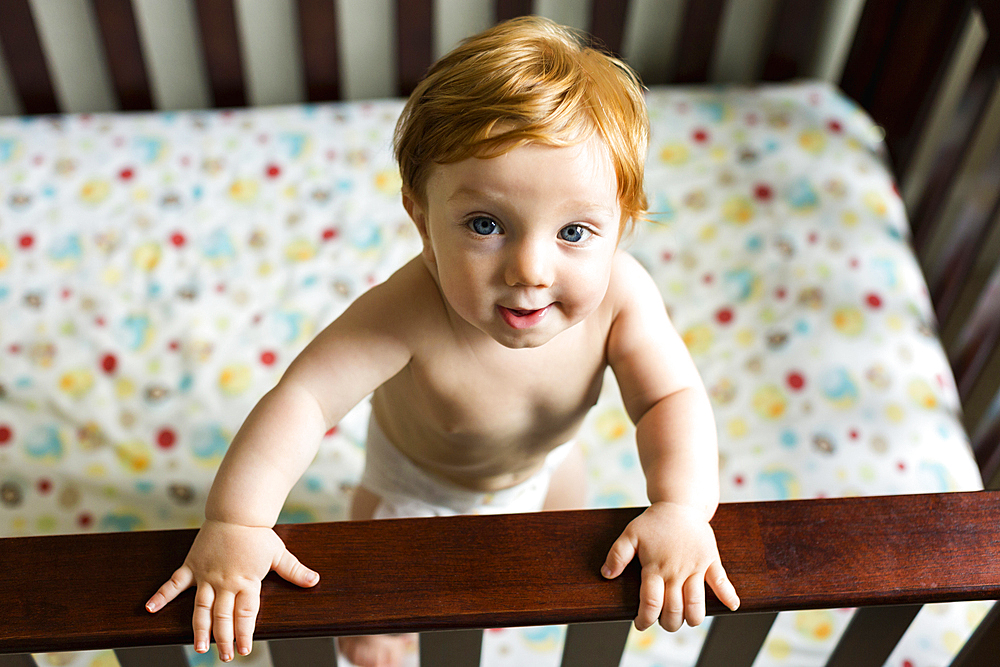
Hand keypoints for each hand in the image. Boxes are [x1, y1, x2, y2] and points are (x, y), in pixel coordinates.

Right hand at [145, 520, 319, 661]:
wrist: (236, 512)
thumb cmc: (258, 534)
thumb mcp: (279, 553)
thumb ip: (294, 571)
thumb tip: (314, 581)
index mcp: (247, 581)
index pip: (245, 614)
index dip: (245, 633)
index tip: (244, 650)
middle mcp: (225, 582)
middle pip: (223, 617)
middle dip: (224, 639)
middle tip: (224, 657)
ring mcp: (206, 575)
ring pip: (201, 608)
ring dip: (199, 629)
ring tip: (198, 648)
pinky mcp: (192, 566)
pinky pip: (174, 583)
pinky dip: (162, 596)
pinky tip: (150, 609)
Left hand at [601, 502, 738, 631]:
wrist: (680, 504)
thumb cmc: (654, 521)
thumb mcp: (630, 534)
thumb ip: (617, 554)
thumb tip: (606, 574)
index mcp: (655, 567)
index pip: (651, 603)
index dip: (645, 619)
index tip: (641, 624)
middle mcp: (676, 571)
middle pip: (674, 610)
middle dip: (668, 623)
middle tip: (663, 622)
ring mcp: (695, 567)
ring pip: (696, 604)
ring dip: (692, 618)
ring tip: (685, 620)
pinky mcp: (711, 561)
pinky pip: (721, 581)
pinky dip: (728, 595)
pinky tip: (731, 606)